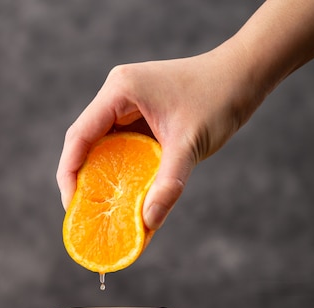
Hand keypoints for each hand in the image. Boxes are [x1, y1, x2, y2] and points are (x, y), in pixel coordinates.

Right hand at [57, 45, 256, 229]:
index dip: (69, 173)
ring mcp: (128, 106)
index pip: (79, 136)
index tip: (72, 206)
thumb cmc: (218, 99)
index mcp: (120, 92)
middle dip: (82, 181)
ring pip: (101, 148)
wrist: (244, 76)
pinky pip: (121, 149)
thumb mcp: (190, 144)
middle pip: (85, 144)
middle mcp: (117, 97)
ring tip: (101, 212)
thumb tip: (149, 224)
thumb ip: (168, 184)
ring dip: (101, 179)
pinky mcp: (141, 118)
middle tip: (84, 215)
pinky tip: (125, 198)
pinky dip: (121, 174)